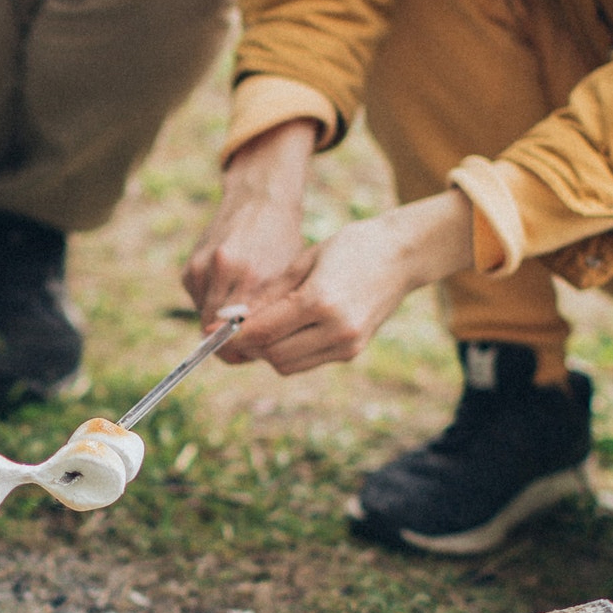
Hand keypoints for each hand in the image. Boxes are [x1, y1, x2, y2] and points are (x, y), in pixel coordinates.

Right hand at [184, 119, 317, 338]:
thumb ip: (268, 313)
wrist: (259, 201)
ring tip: (243, 308)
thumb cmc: (281, 241)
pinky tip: (230, 287)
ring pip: (204, 319)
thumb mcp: (285, 277)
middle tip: (248, 340)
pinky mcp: (189, 269)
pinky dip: (212, 303)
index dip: (242, 350)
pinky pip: (199, 302)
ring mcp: (201, 267)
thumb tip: (252, 351)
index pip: (237, 333)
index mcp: (253, 274)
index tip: (251, 353)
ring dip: (219, 322)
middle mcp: (223, 269)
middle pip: (213, 331)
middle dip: (229, 341)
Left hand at [228, 191, 473, 375]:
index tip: (211, 333)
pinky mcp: (353, 352)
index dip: (232, 335)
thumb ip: (269, 294)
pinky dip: (289, 351)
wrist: (401, 256)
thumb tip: (232, 318)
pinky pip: (307, 362)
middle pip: (273, 355)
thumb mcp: (304, 261)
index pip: (263, 331)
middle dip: (249, 346)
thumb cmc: (350, 247)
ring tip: (261, 327)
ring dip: (268, 352)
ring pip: (288, 365)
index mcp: (320, 301)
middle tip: (234, 330)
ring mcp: (347, 344)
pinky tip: (286, 330)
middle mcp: (336, 329)